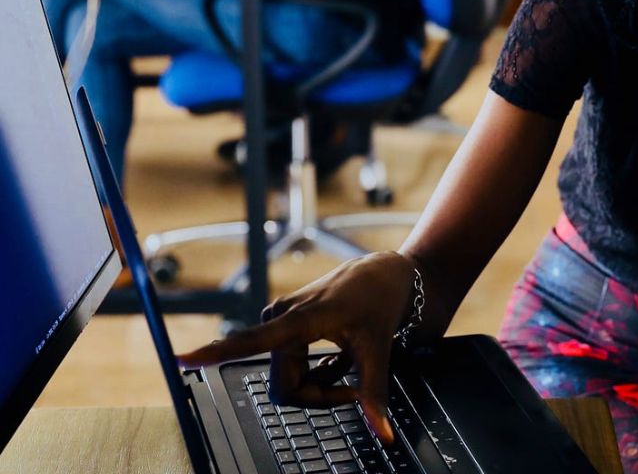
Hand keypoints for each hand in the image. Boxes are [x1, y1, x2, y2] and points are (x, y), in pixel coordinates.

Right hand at [178, 251, 426, 444]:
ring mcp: (280, 320)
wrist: (385, 273)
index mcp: (299, 320)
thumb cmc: (379, 301)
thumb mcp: (379, 349)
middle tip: (353, 389)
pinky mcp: (284, 324)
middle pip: (285, 386)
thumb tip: (385, 435)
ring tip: (349, 362)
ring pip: (289, 380)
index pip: (252, 341)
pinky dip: (319, 372)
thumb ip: (374, 394)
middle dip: (318, 396)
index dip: (216, 353)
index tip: (182, 358)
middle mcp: (280, 318)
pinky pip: (292, 368)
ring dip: (321, 383)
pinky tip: (340, 356)